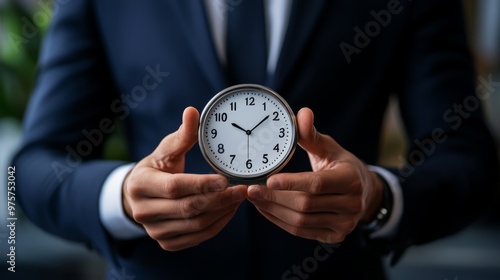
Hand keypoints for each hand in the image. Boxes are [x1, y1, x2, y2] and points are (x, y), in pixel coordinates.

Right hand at [123, 107, 246, 250]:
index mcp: (140, 185)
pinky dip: (217, 225)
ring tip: (239, 198)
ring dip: (222, 213)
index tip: (225, 180)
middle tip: (242, 189)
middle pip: (188, 208)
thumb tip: (192, 111)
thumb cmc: (156, 168)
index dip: (202, 184)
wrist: (139, 196)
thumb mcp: (165, 150)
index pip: (176, 186)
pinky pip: (197, 237)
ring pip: (196, 225)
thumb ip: (182, 135)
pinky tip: (229, 211)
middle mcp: (143, 211)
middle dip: (219, 199)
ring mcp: (154, 231)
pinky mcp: (166, 243)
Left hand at [247, 107, 383, 243]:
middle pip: (305, 205)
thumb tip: (302, 113)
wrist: (364, 192)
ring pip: (301, 222)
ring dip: (273, 210)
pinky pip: (301, 232)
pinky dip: (280, 221)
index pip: (316, 184)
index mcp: (351, 179)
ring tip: (254, 198)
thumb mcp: (329, 147)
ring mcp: (345, 224)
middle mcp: (352, 205)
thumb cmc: (340, 164)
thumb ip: (311, 134)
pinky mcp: (334, 236)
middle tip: (251, 190)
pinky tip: (265, 209)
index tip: (268, 178)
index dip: (291, 183)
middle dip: (274, 198)